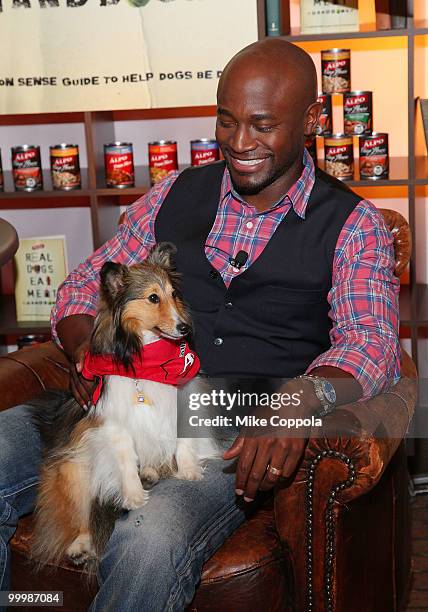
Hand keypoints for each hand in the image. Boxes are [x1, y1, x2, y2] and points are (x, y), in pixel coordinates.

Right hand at [70, 338, 96, 409]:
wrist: (84, 341)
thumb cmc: (88, 344)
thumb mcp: (86, 346)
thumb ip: (81, 356)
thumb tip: (78, 369)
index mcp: (77, 363)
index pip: (82, 379)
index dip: (87, 388)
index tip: (93, 396)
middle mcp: (73, 369)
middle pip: (78, 385)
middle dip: (85, 395)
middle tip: (91, 404)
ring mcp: (72, 373)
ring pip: (74, 388)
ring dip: (80, 398)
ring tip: (86, 407)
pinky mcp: (73, 376)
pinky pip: (73, 388)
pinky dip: (77, 396)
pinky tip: (83, 403)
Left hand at [223, 380, 317, 501]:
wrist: (294, 403)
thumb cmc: (269, 413)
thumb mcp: (251, 423)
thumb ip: (239, 442)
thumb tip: (225, 457)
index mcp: (253, 437)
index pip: (243, 465)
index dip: (240, 481)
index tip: (238, 491)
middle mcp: (267, 444)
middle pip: (256, 475)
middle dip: (250, 490)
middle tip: (247, 498)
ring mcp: (283, 448)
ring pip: (272, 477)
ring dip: (265, 487)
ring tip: (261, 490)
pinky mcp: (297, 450)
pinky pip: (287, 473)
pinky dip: (280, 480)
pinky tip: (276, 481)